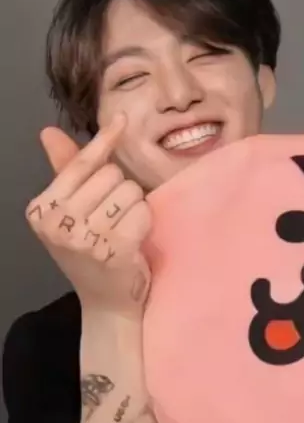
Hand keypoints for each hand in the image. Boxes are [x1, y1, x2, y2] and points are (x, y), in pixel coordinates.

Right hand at [26, 114, 151, 317]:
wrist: (106, 302)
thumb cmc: (92, 251)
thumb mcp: (72, 211)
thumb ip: (65, 171)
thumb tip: (48, 132)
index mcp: (41, 210)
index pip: (80, 165)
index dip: (104, 142)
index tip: (121, 120)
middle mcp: (57, 223)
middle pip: (110, 175)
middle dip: (120, 191)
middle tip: (111, 220)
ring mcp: (83, 238)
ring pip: (129, 191)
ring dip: (133, 207)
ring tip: (121, 231)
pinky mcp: (112, 250)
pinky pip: (141, 212)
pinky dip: (144, 222)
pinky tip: (133, 241)